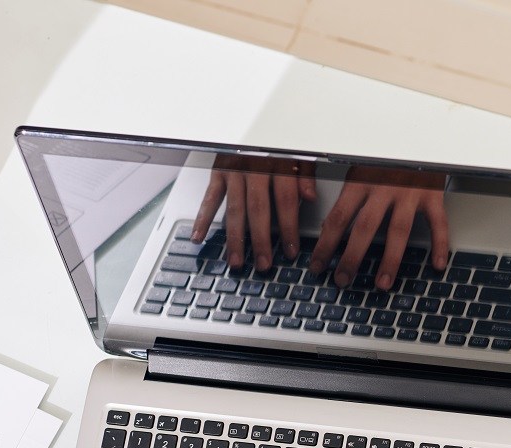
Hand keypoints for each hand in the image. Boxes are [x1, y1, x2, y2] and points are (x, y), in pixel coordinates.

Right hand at [192, 155, 317, 271]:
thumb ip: (305, 176)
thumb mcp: (300, 155)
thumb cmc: (279, 144)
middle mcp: (254, 169)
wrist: (250, 121)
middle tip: (263, 264)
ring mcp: (234, 171)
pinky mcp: (217, 172)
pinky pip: (209, 197)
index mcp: (279, 165)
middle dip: (261, 240)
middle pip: (258, 209)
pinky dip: (203, 217)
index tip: (290, 251)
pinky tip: (199, 236)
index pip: (286, 201)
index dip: (289, 227)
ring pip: (234, 208)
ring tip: (236, 261)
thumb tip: (311, 197)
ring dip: (235, 237)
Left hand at [310, 166, 448, 290]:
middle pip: (364, 229)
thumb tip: (325, 222)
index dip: (326, 244)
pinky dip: (439, 245)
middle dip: (351, 258)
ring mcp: (410, 193)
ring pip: (398, 232)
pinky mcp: (433, 196)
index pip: (338, 218)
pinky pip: (438, 224)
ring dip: (389, 261)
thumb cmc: (386, 153)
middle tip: (343, 280)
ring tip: (381, 284)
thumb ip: (346, 193)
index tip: (318, 265)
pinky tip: (436, 265)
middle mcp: (384, 188)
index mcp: (361, 181)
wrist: (420, 133)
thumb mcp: (360, 165)